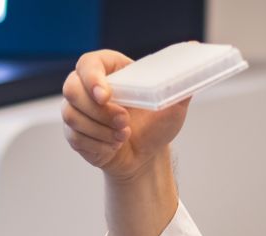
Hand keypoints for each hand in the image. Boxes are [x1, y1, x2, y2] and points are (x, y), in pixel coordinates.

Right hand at [61, 49, 190, 181]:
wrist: (146, 156)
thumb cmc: (156, 126)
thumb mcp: (173, 104)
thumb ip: (179, 81)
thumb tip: (193, 49)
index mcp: (109, 70)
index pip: (88, 63)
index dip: (92, 78)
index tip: (105, 96)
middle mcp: (87, 87)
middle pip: (72, 90)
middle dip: (99, 112)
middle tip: (124, 122)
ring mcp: (77, 109)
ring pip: (73, 116)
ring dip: (102, 131)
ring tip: (123, 136)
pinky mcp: (73, 132)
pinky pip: (76, 137)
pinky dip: (99, 145)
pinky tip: (114, 145)